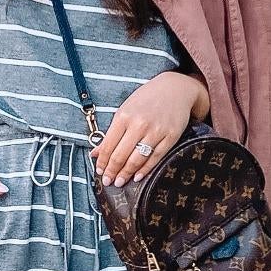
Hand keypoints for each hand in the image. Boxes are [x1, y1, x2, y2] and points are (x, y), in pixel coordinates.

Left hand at [93, 72, 207, 187]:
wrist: (175, 89)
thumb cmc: (147, 99)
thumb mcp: (125, 110)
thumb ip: (110, 133)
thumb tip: (95, 153)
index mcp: (124, 116)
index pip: (108, 145)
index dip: (102, 162)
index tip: (99, 171)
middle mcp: (139, 124)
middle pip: (121, 155)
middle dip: (112, 171)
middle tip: (107, 181)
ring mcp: (156, 131)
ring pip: (137, 159)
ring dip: (126, 174)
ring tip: (120, 182)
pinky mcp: (170, 137)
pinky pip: (155, 158)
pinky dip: (145, 169)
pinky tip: (137, 176)